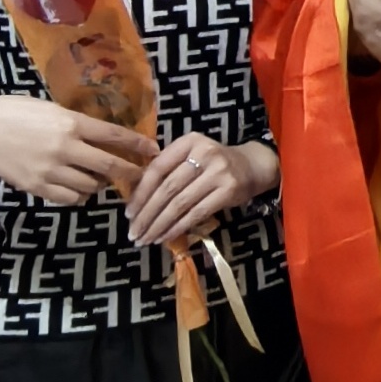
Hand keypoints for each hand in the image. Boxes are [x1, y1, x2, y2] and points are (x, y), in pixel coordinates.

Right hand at [0, 94, 153, 203]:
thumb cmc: (14, 112)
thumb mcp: (49, 109)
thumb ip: (74, 123)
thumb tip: (102, 136)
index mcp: (69, 122)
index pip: (113, 135)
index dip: (137, 144)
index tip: (153, 150)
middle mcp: (64, 148)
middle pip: (109, 166)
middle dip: (130, 172)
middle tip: (142, 174)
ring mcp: (50, 171)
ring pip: (91, 186)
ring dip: (102, 183)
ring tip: (103, 178)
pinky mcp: (37, 187)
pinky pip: (70, 198)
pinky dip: (81, 194)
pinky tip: (80, 186)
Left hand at [126, 132, 279, 245]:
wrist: (251, 166)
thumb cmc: (213, 163)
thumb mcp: (191, 156)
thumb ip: (168, 169)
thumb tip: (136, 200)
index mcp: (188, 142)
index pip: (157, 168)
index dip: (140, 193)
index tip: (128, 214)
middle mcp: (203, 153)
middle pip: (167, 189)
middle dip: (147, 214)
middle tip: (134, 233)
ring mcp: (218, 172)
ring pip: (180, 204)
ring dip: (160, 225)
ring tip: (146, 239)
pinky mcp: (228, 191)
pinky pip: (196, 213)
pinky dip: (178, 227)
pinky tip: (165, 237)